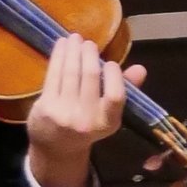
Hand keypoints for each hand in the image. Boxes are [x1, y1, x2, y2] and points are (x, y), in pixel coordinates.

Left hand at [26, 33, 126, 186]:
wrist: (56, 148)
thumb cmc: (87, 125)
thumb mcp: (108, 115)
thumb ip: (125, 91)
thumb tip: (141, 69)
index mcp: (107, 123)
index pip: (116, 96)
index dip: (114, 75)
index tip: (110, 63)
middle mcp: (86, 120)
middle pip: (89, 78)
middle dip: (89, 55)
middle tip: (88, 42)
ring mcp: (63, 113)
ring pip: (70, 73)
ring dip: (72, 51)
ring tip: (74, 38)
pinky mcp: (45, 107)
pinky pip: (53, 76)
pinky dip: (58, 57)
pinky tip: (61, 46)